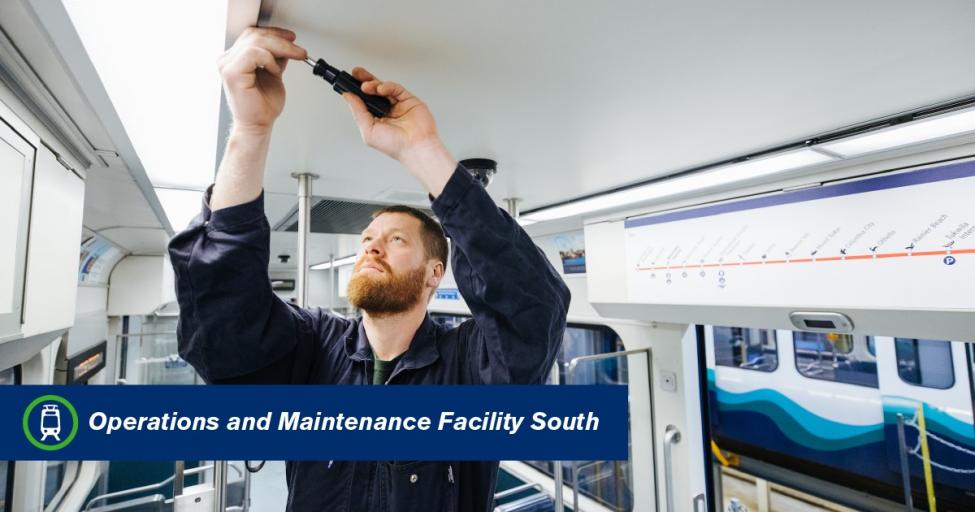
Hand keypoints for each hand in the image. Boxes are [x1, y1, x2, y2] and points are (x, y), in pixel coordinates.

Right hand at [218, 27, 306, 133]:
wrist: (258, 124)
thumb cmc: (262, 106)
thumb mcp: (274, 73)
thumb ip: (276, 58)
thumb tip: (286, 44)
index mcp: (235, 58)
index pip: (253, 34)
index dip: (274, 33)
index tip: (292, 38)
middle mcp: (228, 60)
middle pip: (255, 35)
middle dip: (281, 40)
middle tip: (298, 51)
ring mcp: (227, 65)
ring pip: (256, 42)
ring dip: (279, 49)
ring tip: (288, 63)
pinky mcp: (231, 72)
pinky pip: (253, 53)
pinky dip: (269, 60)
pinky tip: (275, 71)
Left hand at [343, 68, 455, 194]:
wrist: (416, 146)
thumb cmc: (395, 146)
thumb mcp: (368, 130)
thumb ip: (358, 111)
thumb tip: (348, 97)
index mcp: (376, 119)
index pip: (364, 101)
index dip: (356, 91)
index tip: (347, 83)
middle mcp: (386, 111)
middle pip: (373, 90)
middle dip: (364, 80)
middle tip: (356, 73)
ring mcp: (398, 104)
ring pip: (383, 87)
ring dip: (373, 84)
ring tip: (366, 86)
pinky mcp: (408, 99)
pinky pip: (396, 88)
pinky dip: (387, 86)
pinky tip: (380, 88)